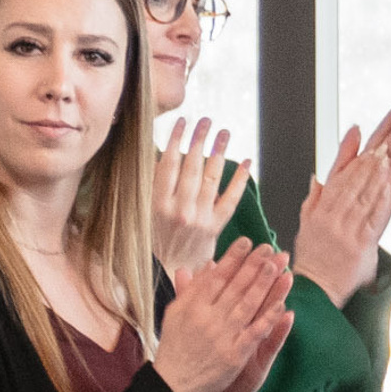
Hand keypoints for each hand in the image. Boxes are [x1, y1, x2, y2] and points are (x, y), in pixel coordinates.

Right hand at [152, 117, 251, 277]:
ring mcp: (199, 218)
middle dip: (199, 140)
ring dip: (219, 153)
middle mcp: (179, 210)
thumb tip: (163, 153)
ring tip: (224, 133)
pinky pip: (230, 200)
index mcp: (157, 204)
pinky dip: (239, 180)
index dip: (176, 140)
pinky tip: (246, 162)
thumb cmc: (154, 240)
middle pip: (191, 167)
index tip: (182, 122)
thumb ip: (153, 186)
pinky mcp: (215, 227)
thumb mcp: (144, 213)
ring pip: (211, 179)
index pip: (168, 164)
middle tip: (206, 120)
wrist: (168, 271)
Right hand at [152, 240, 293, 391]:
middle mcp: (208, 318)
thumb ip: (191, 290)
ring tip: (277, 266)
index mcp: (193, 306)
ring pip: (248, 305)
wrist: (174, 385)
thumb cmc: (175, 347)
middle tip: (269, 248)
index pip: (217, 276)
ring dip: (264, 285)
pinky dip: (268, 318)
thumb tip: (206, 266)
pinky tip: (282, 305)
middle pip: (236, 287)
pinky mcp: (235, 354)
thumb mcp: (175, 314)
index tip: (247, 242)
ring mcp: (223, 336)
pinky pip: (255, 333)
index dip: (233, 258)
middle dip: (254, 265)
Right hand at [292, 138, 390, 306]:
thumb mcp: (307, 224)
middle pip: (352, 187)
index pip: (338, 183)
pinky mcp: (360, 246)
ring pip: (363, 199)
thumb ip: (314, 199)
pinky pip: (372, 220)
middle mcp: (331, 220)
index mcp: (319, 214)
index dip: (353, 164)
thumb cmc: (313, 257)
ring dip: (376, 179)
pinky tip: (389, 188)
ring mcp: (346, 233)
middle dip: (368, 166)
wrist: (316, 287)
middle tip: (382, 149)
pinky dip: (381, 202)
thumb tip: (318, 177)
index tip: (366, 150)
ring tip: (388, 162)